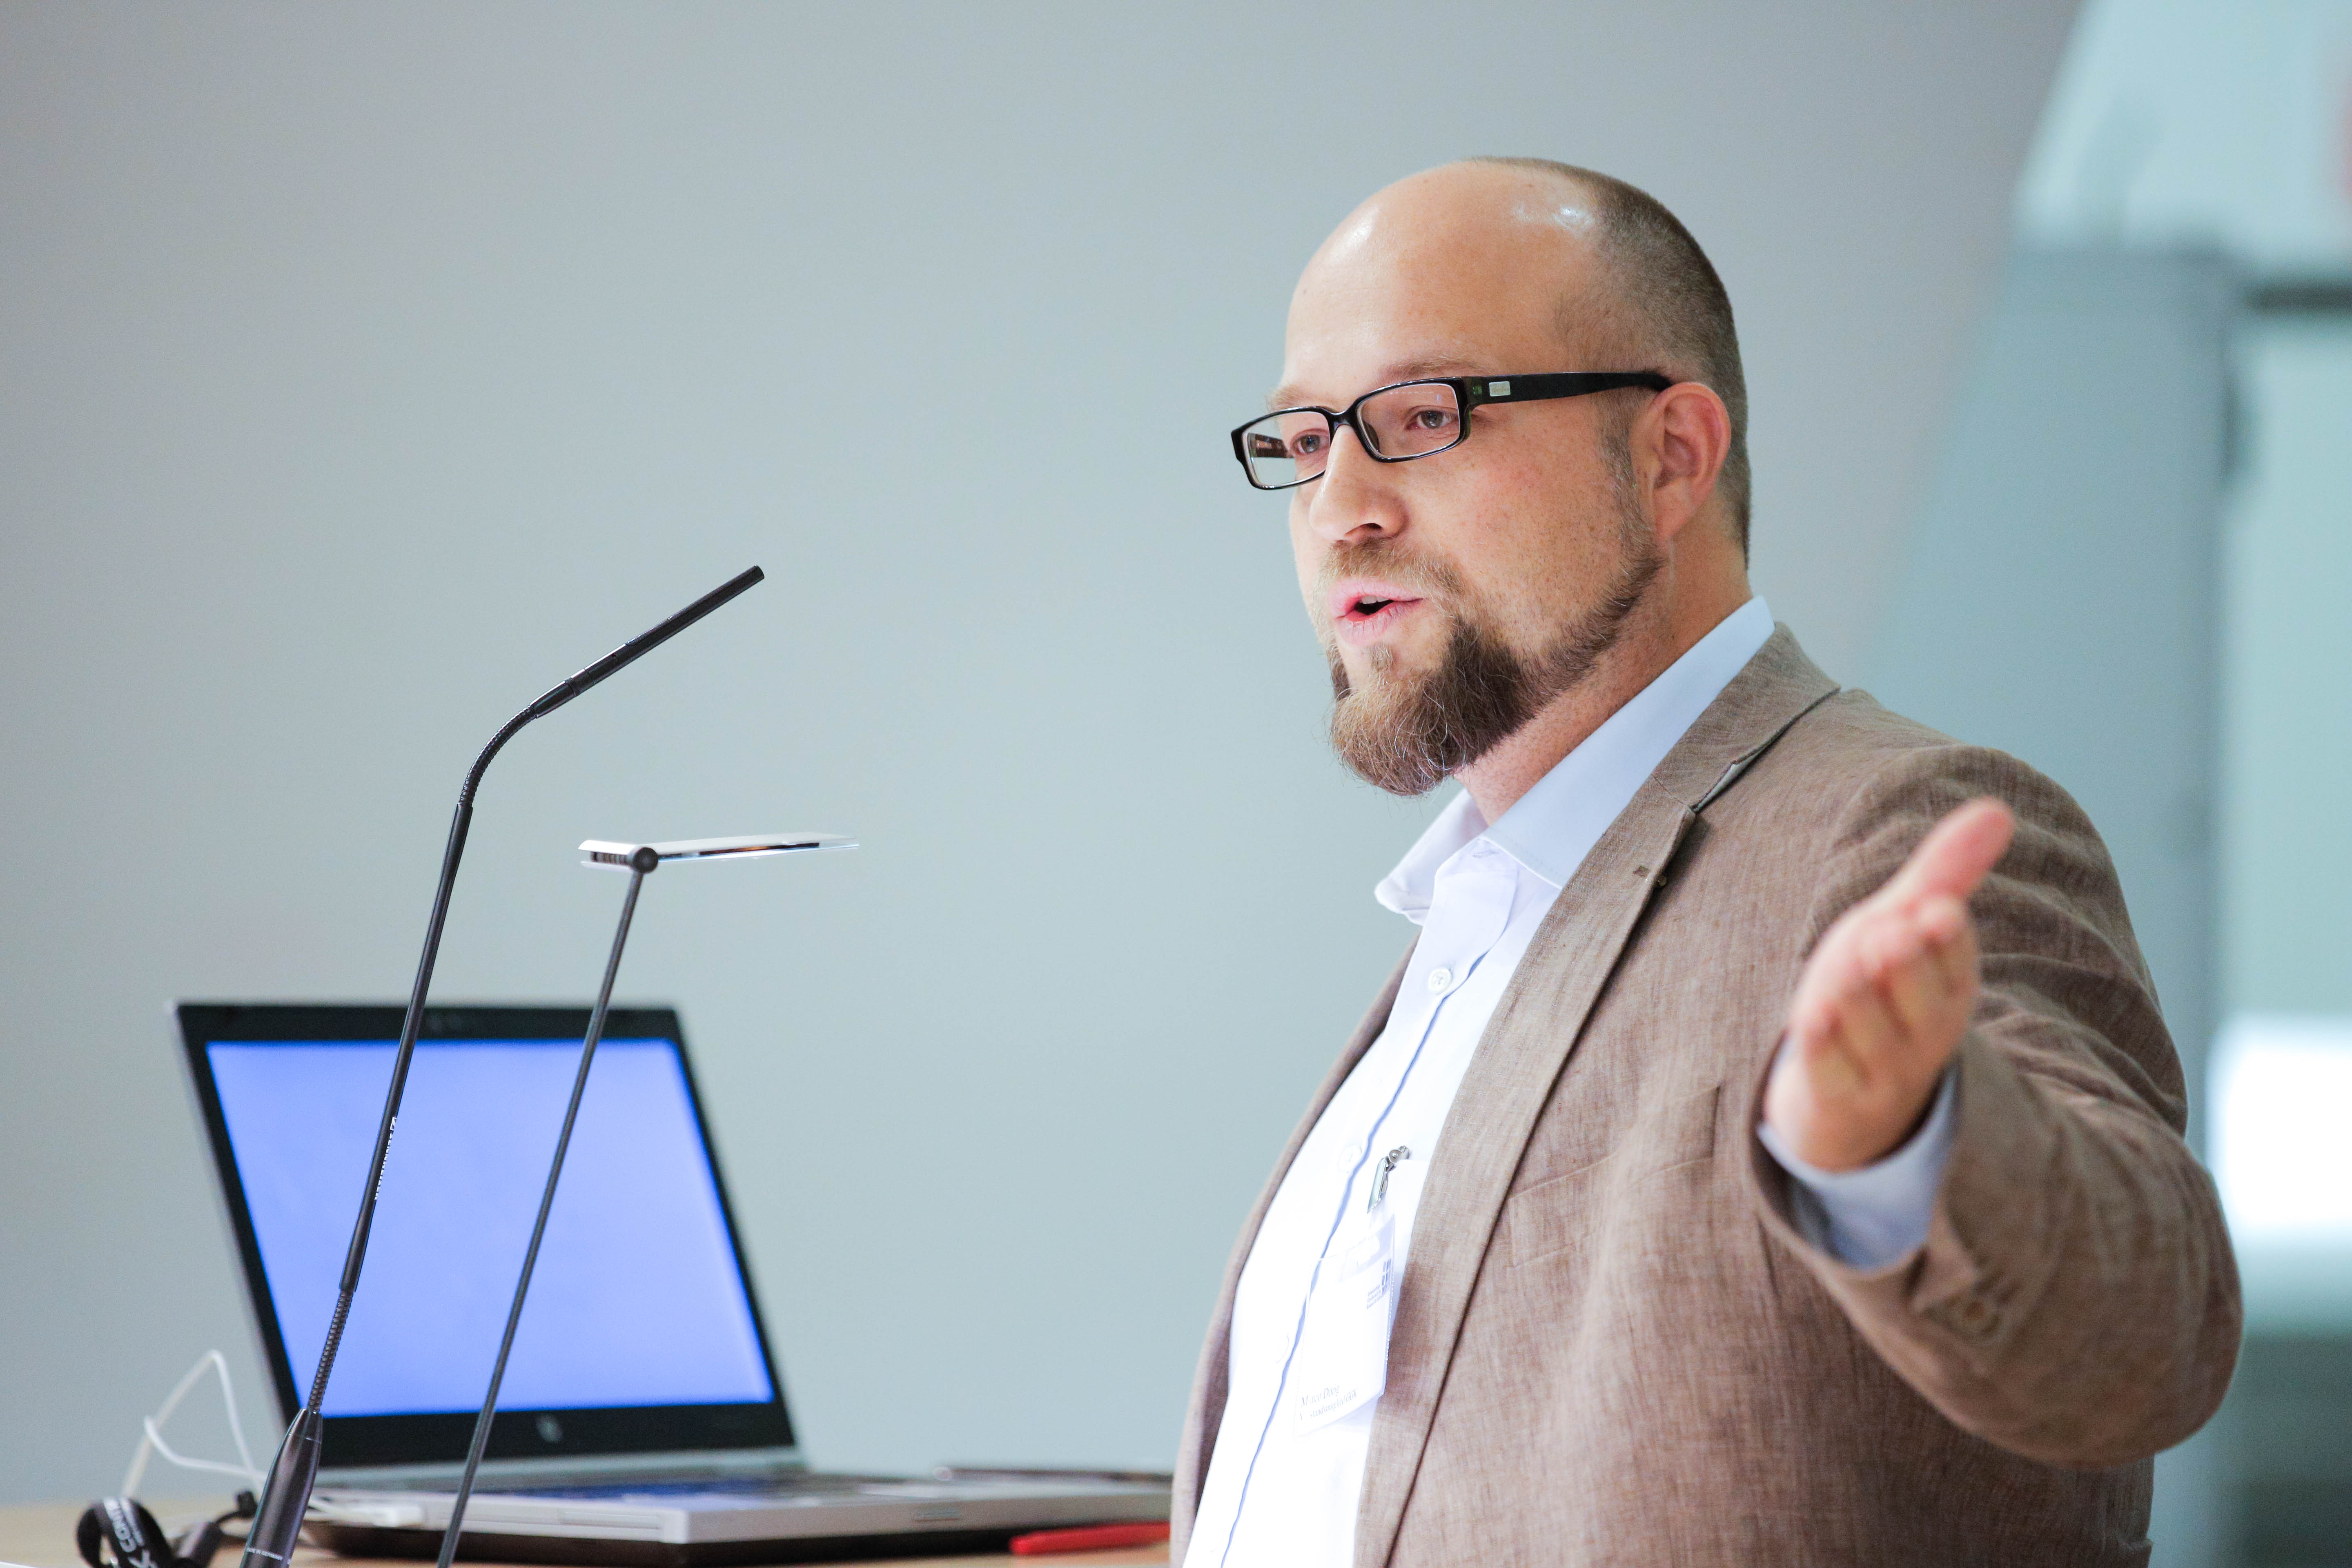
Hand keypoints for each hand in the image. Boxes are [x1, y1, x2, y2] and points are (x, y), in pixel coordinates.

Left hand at [1764, 797, 2015, 1171]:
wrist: (1841, 1095)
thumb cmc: (1875, 991)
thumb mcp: (1902, 925)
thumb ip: (1944, 874)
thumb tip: (1999, 809)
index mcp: (1949, 990)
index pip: (1956, 965)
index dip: (1947, 941)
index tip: (1937, 909)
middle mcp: (1925, 1035)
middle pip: (1922, 1002)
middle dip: (1908, 966)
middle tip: (1893, 933)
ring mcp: (1883, 1073)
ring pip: (1874, 1036)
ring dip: (1859, 1000)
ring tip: (1849, 966)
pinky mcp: (1838, 1100)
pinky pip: (1832, 1074)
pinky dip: (1822, 1048)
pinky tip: (1811, 1018)